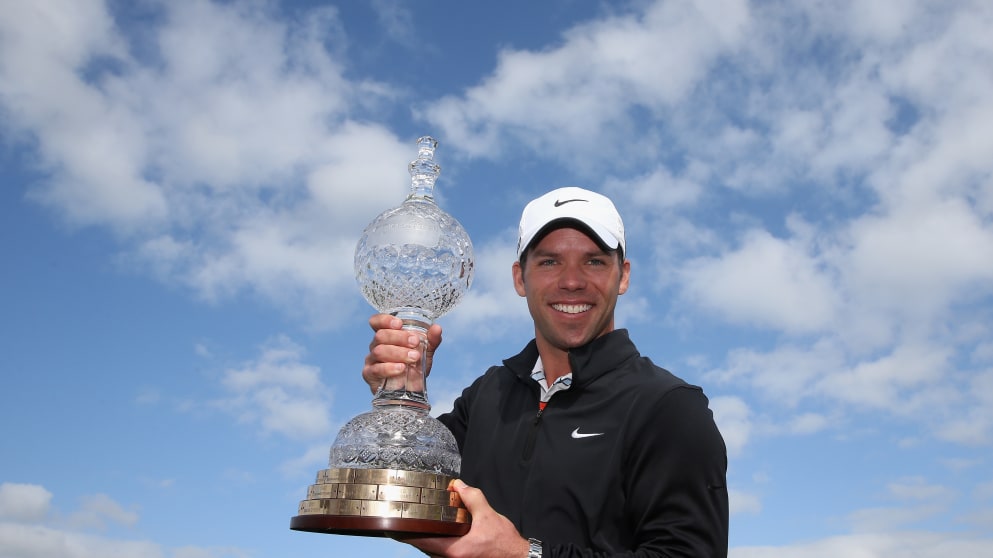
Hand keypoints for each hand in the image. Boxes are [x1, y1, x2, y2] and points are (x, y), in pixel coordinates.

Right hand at [361, 314, 442, 394]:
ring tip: (414, 358)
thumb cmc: (414, 368)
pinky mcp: (369, 374)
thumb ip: (431, 340)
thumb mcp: (425, 352)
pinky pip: (376, 369)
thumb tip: (437, 328)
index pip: (377, 322)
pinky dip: (390, 368)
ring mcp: (371, 360)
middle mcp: (376, 346)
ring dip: (398, 353)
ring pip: (379, 351)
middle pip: (381, 335)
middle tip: (415, 343)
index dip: (384, 320)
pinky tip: (401, 368)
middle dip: (400, 337)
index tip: (399, 324)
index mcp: (387, 336)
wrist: (411, 391)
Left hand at [403, 480, 529, 557]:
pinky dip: (437, 542)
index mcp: (455, 550)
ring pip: (433, 550)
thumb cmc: (504, 543)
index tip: (393, 528)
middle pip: (425, 547)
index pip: (423, 542)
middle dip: (414, 535)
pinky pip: (442, 552)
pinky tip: (437, 532)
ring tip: (416, 526)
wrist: (517, 557)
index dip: (407, 534)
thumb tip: (459, 485)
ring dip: (425, 539)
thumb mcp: (488, 516)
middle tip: (402, 522)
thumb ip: (472, 498)